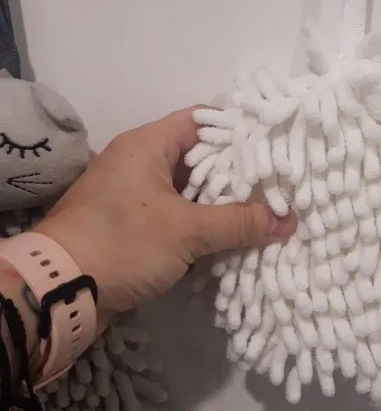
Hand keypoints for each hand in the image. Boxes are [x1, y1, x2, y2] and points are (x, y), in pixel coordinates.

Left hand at [36, 109, 295, 321]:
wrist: (61, 290)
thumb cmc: (122, 242)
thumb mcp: (186, 231)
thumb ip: (238, 222)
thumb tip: (289, 220)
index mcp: (147, 144)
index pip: (201, 120)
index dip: (239, 130)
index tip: (276, 145)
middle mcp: (138, 162)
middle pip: (198, 157)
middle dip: (236, 173)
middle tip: (278, 184)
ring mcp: (132, 195)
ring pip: (187, 190)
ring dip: (219, 203)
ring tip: (264, 212)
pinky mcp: (130, 226)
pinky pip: (174, 216)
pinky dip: (200, 225)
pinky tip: (230, 239)